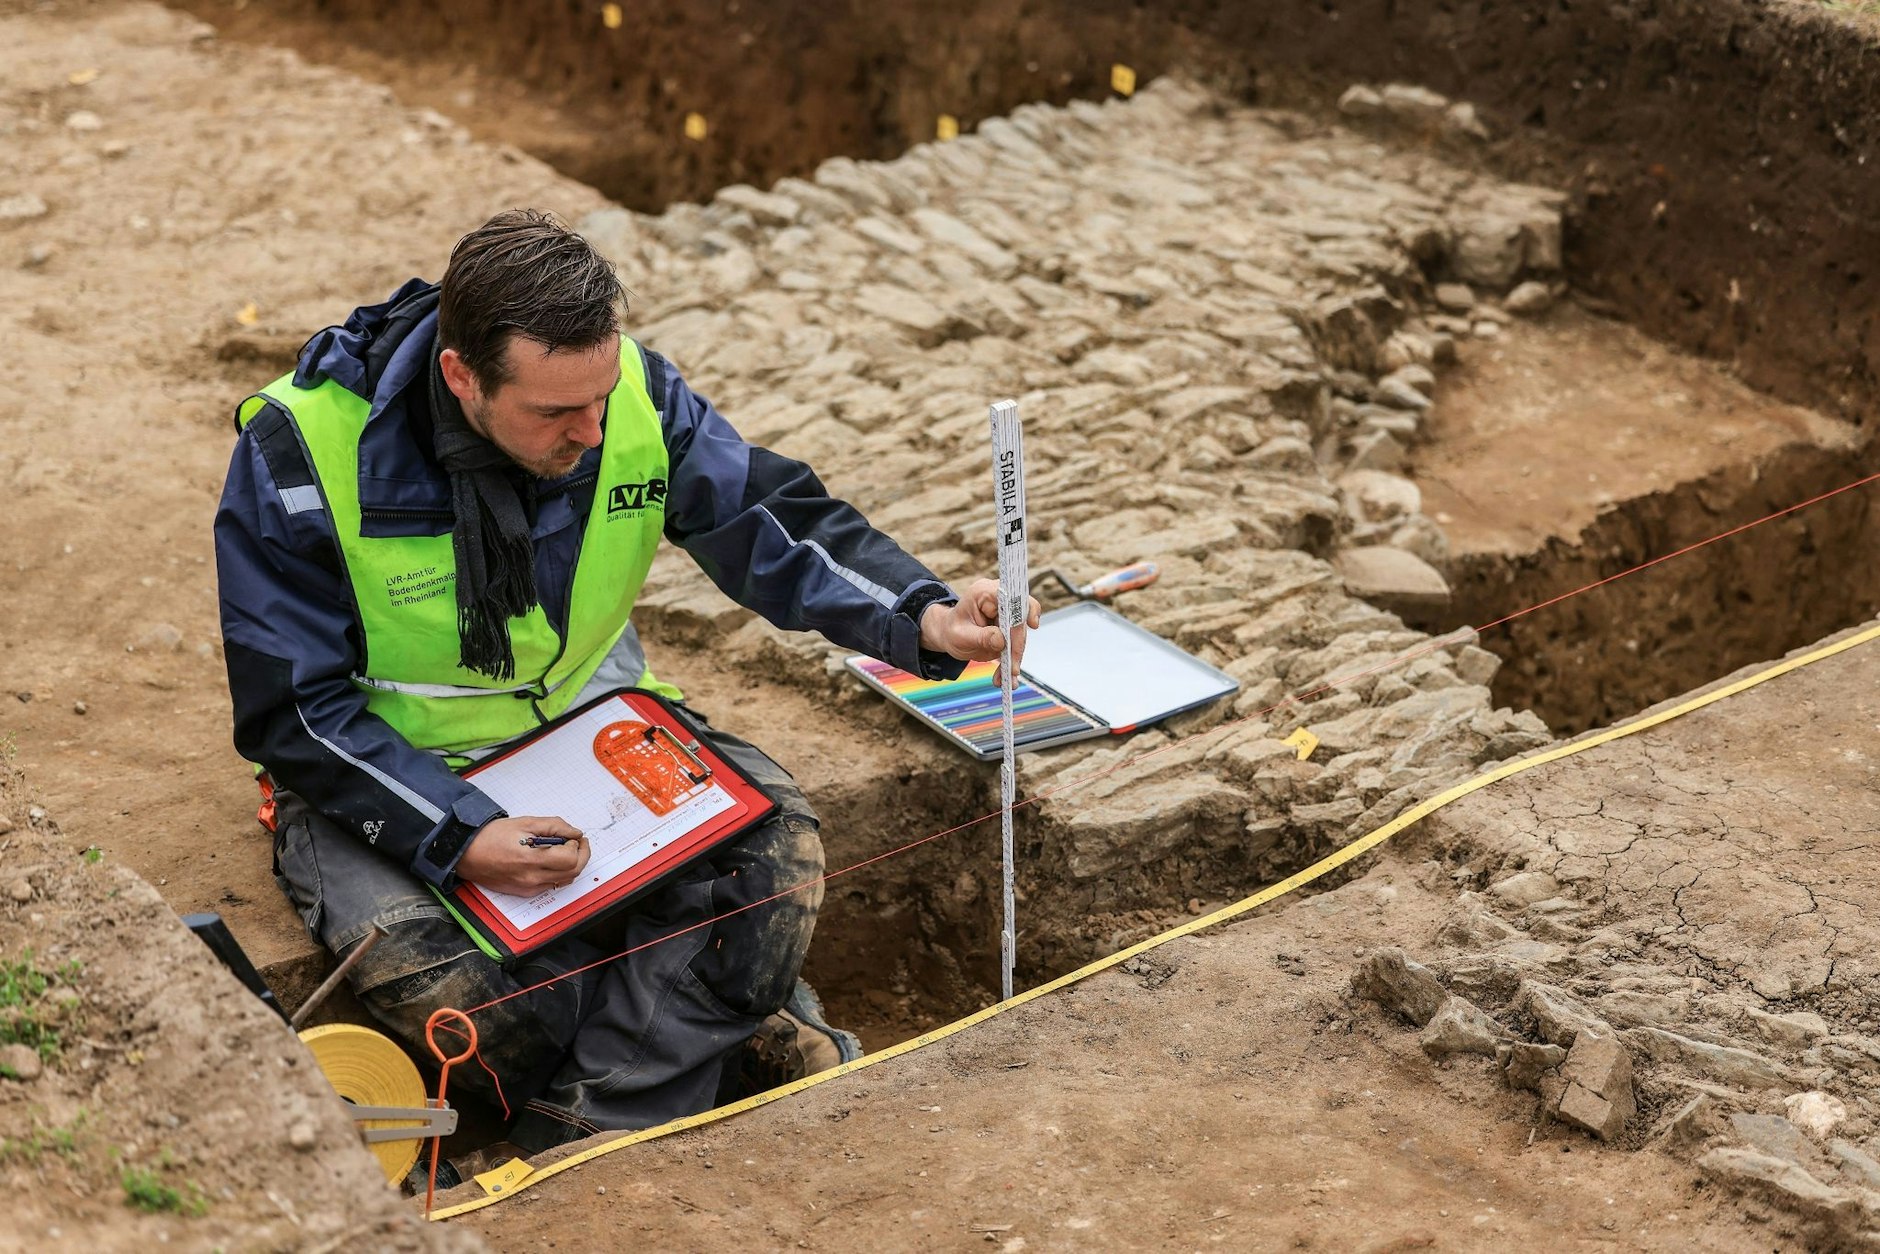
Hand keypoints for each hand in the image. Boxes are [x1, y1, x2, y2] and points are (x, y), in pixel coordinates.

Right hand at [454, 816, 588, 897]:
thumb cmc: (491, 836)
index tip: (575, 837)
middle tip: (578, 842)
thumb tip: (575, 833)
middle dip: (582, 856)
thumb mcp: (525, 822)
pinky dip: (558, 873)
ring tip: (564, 850)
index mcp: (531, 860)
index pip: (571, 859)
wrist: (466, 853)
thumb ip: (554, 827)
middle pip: (573, 873)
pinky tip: (550, 860)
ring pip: (564, 881)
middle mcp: (532, 878)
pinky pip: (550, 886)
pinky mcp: (524, 893)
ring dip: (571, 866)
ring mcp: (528, 888)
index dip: (579, 846)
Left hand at [919, 578, 1041, 682]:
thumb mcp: (960, 635)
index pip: (1011, 597)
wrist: (950, 635)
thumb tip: (1001, 640)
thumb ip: (981, 637)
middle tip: (1011, 668)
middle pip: (1019, 620)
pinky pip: (1016, 645)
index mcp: (986, 593)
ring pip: (1020, 636)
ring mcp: (1007, 616)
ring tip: (1006, 678)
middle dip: (1016, 646)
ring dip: (1014, 659)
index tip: (1032, 624)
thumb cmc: (952, 630)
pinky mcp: (1010, 630)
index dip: (1026, 609)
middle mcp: (1000, 601)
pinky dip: (1011, 662)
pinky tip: (1006, 677)